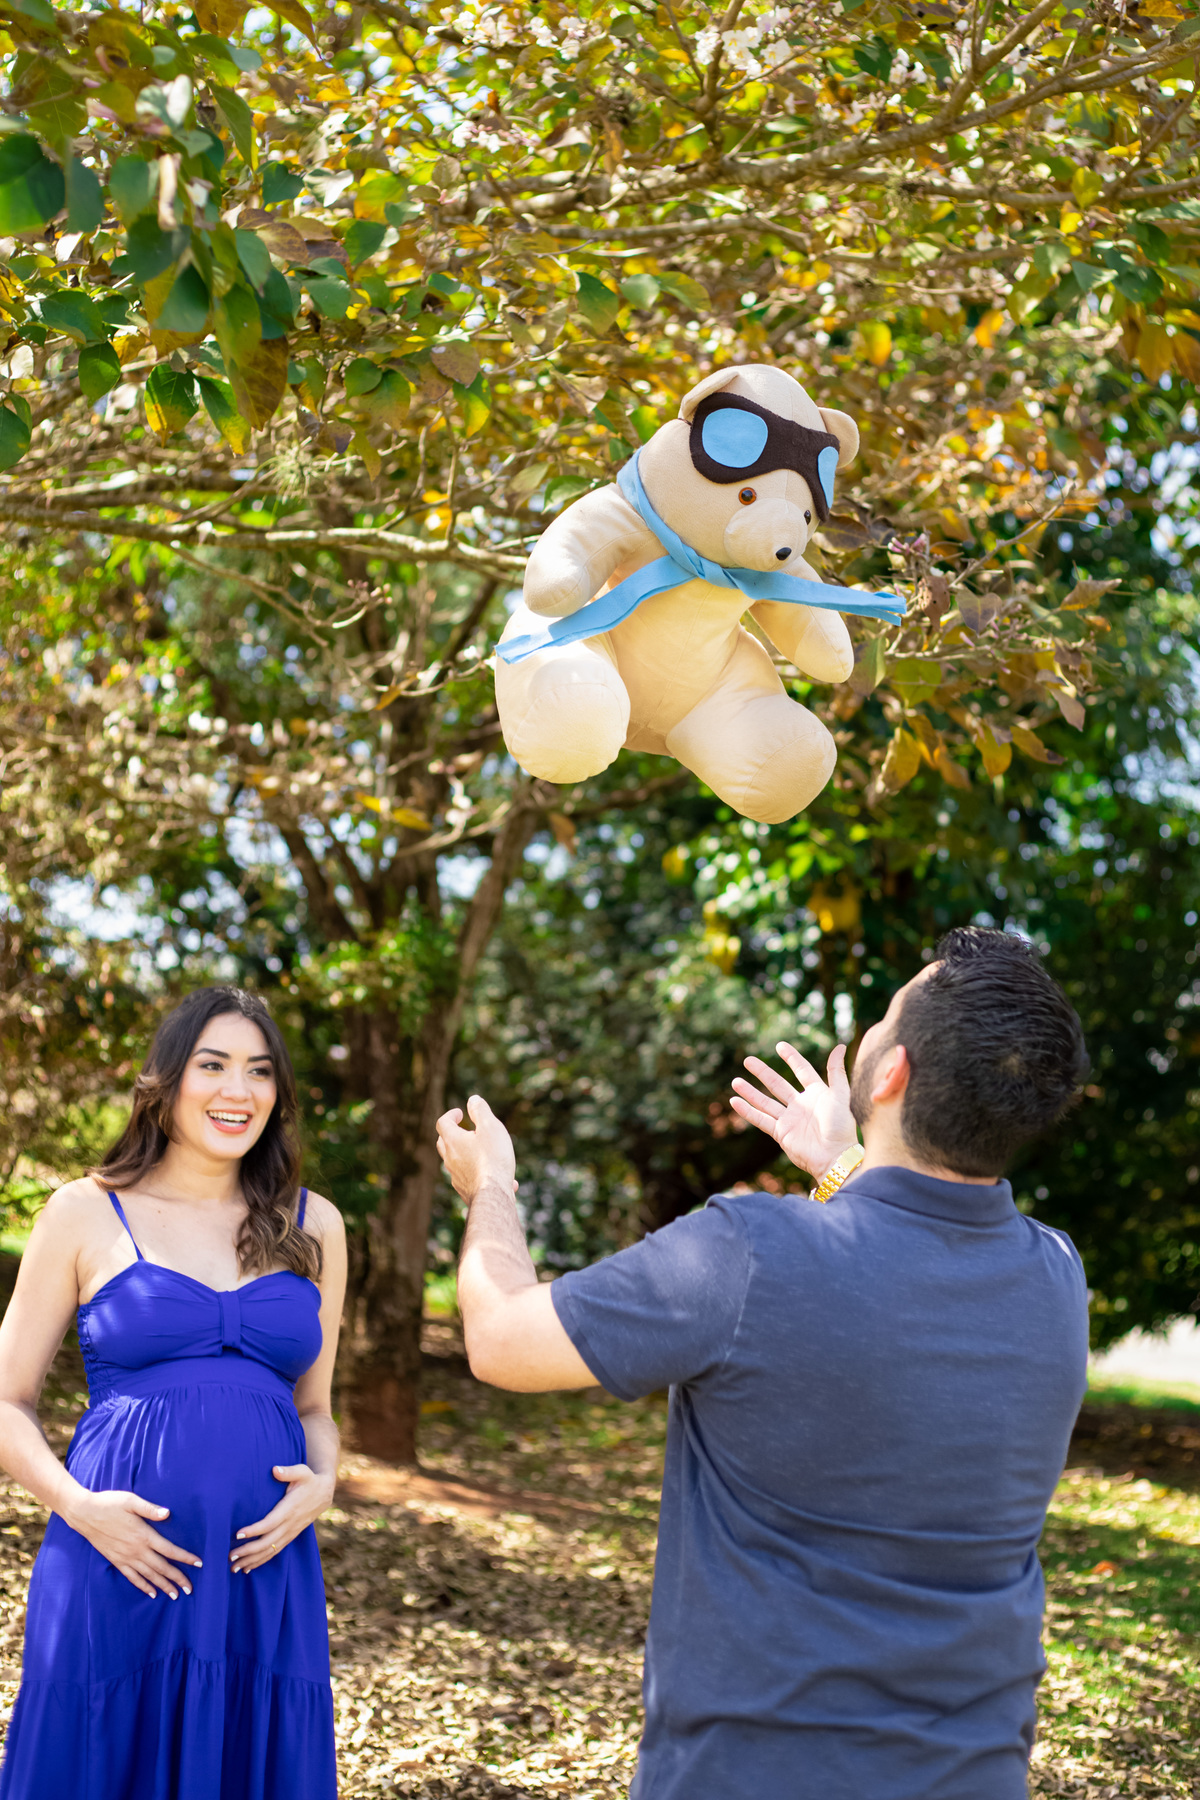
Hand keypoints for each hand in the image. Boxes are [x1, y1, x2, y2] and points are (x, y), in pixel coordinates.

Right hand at [66, 1488, 201, 1599]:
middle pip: (161, 1568)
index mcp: (143, 1535)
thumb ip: (150, 1508)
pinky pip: (132, 1578)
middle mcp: (136, 1550)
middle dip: (177, 1578)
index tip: (199, 1564)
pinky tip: (151, 1593)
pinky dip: (143, 1586)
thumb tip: (168, 1513)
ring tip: (174, 1595)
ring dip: (163, 1586)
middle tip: (189, 1589)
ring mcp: (125, 1558)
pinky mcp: (116, 1561)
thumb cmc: (109, 1503)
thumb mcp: (131, 1501)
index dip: (185, 1558)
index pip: (169, 1550)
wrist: (84, 1514)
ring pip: (148, 1576)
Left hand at [230, 1463, 333, 1572]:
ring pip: (270, 1551)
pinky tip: (248, 1568)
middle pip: (267, 1543)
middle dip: (248, 1551)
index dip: (254, 1530)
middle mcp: (289, 1524)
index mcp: (289, 1509)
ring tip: (234, 1567)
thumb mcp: (302, 1472)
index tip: (238, 1534)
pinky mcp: (290, 1537)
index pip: (270, 1523)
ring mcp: (290, 1533)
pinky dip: (261, 1562)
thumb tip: (275, 1469)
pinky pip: (275, 1552)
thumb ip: (288, 1471)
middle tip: (230, 1555)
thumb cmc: (309, 1480)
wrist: (324, 1493)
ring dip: (252, 1560)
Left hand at [436, 1094, 515, 1203]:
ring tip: (485, 1154)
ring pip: (455, 1161)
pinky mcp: (464, 1191)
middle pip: (443, 1143)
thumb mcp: (491, 1127)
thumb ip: (480, 1111)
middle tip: (465, 1130)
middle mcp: (450, 1159)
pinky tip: (503, 1180)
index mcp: (453, 1141)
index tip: (460, 1113)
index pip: (443, 1123)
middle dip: (452, 1134)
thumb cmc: (493, 1158)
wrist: (492, 1195)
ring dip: (466, 1154)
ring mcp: (455, 1177)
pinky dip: (479, 1173)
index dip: (450, 1115)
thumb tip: (473, 1099)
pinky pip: (469, 1178)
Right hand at [730, 1042, 857, 1181]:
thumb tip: (840, 1045)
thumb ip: (837, 1071)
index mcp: (817, 1094)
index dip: (792, 1058)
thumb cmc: (840, 1127)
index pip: (802, 1071)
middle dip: (763, 1072)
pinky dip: (748, 1111)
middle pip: (778, 1084)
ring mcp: (790, 1119)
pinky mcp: (781, 1133)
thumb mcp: (840, 1095)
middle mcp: (801, 1105)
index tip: (779, 1045)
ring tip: (735, 1081)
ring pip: (765, 1101)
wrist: (834, 1156)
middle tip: (748, 1060)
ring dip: (750, 1092)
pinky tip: (735, 1101)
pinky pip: (761, 1119)